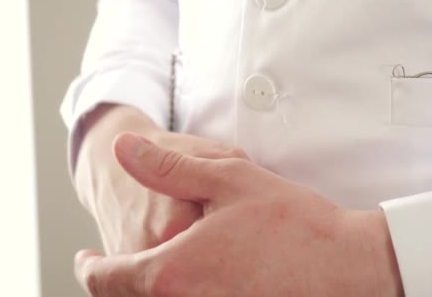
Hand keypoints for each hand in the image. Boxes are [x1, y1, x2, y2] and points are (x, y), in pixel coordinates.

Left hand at [75, 133, 403, 295]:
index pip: (106, 279)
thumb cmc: (292, 223)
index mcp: (173, 271)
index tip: (83, 260)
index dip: (88, 268)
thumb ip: (168, 169)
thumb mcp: (229, 180)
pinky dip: (181, 295)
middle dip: (115, 283)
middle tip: (111, 267)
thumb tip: (124, 150)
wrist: (347, 267)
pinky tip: (196, 281)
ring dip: (147, 291)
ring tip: (152, 270)